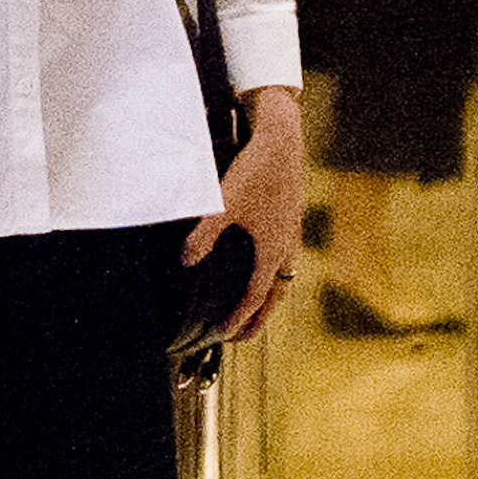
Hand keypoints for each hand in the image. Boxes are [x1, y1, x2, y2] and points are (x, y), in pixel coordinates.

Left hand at [184, 86, 304, 340]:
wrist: (281, 140)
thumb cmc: (253, 172)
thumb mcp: (222, 204)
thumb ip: (203, 236)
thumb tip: (186, 263)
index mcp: (272, 249)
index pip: (255, 295)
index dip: (239, 317)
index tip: (223, 335)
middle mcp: (287, 246)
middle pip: (275, 295)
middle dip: (258, 319)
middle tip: (242, 338)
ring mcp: (291, 233)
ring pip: (283, 277)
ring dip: (268, 298)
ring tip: (253, 311)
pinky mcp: (289, 219)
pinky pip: (283, 259)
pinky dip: (272, 275)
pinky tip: (260, 268)